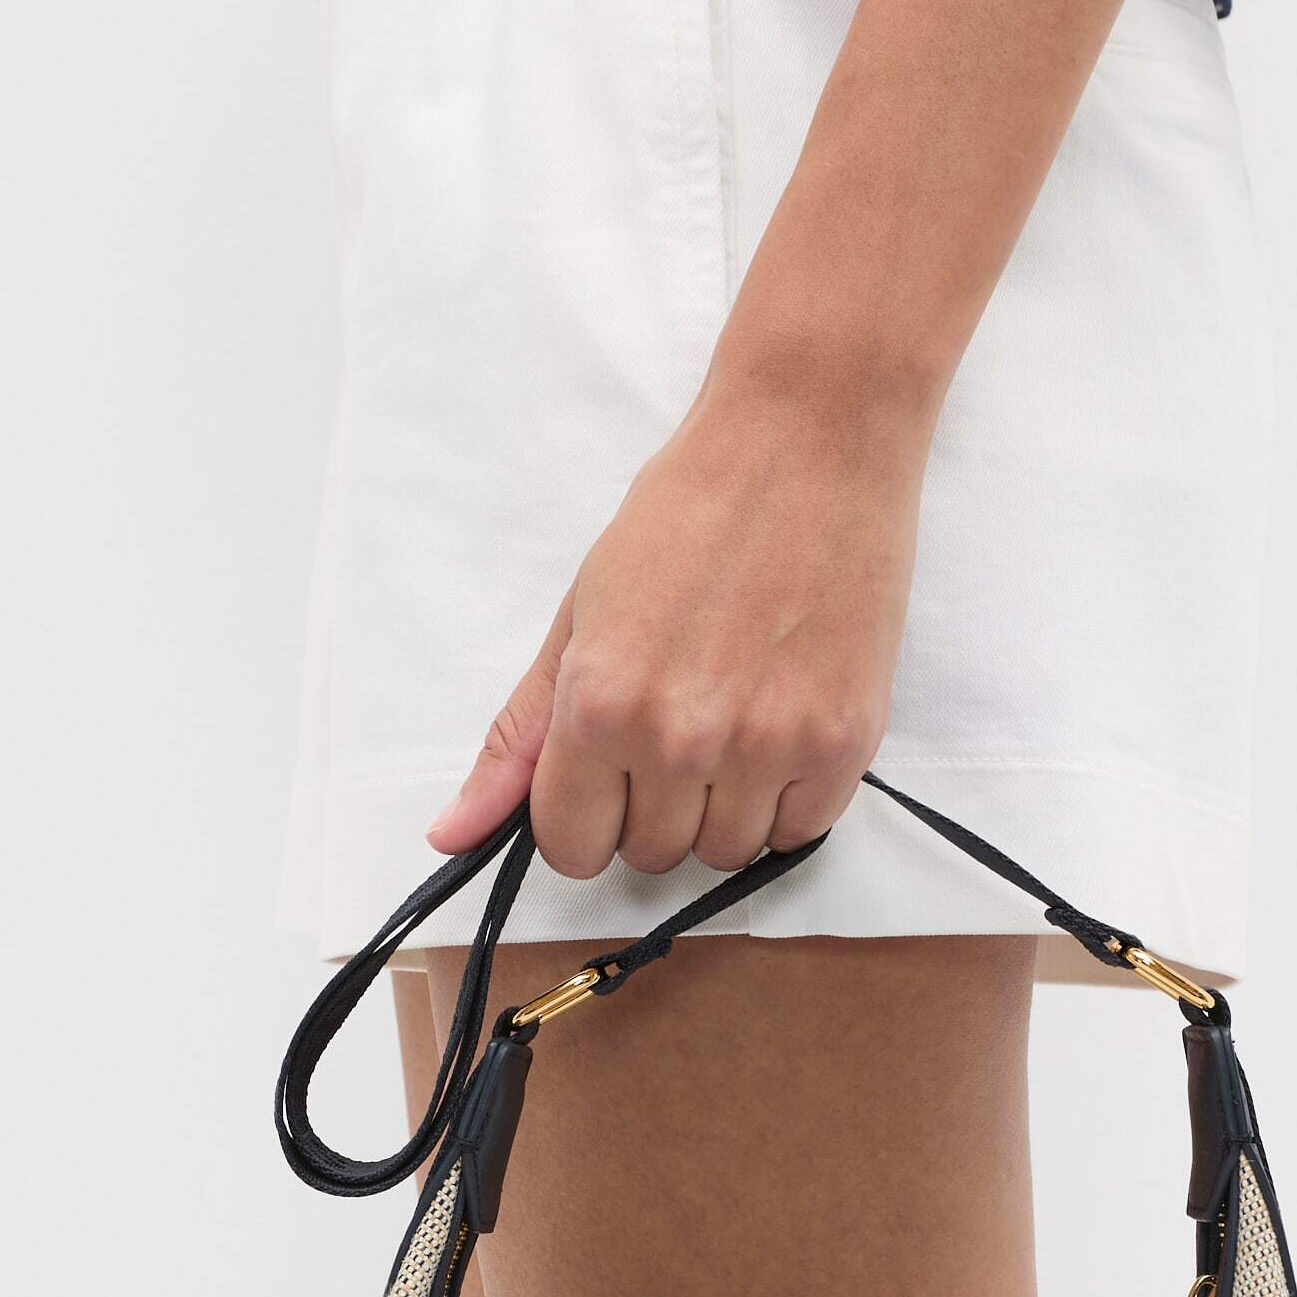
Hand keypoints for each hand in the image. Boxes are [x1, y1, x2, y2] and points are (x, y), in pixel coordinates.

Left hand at [428, 369, 929, 876]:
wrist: (807, 441)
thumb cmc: (689, 514)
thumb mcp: (579, 617)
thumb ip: (519, 737)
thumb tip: (452, 835)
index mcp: (599, 704)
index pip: (572, 847)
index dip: (584, 818)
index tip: (607, 780)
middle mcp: (680, 737)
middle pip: (652, 855)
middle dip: (653, 807)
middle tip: (679, 721)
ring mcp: (768, 745)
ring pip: (727, 852)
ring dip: (724, 807)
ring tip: (734, 717)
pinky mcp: (844, 741)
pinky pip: (800, 831)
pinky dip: (790, 797)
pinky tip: (783, 724)